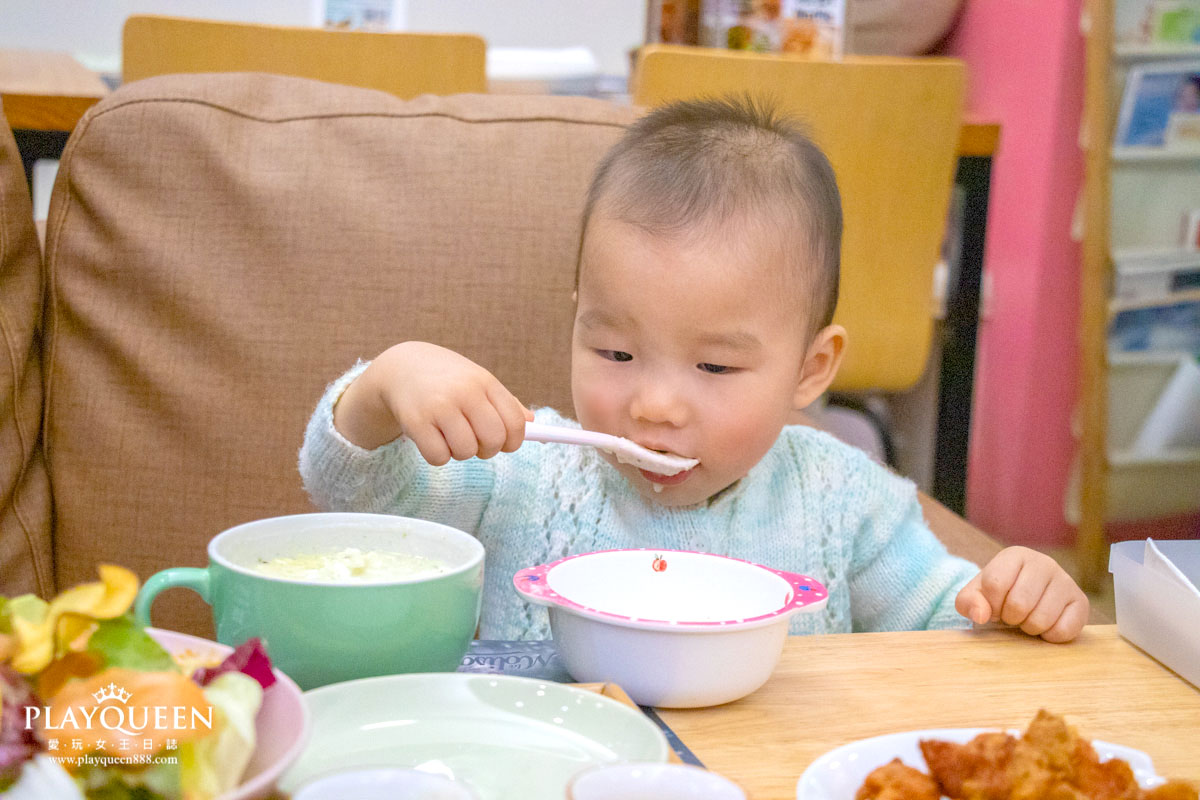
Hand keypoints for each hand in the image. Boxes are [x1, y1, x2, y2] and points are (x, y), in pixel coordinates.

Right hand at [333, 341, 532, 463]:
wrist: (402, 367)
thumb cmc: (448, 379)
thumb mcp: (478, 382)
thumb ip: (506, 404)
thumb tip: (532, 423)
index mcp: (485, 382)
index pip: (516, 423)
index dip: (513, 442)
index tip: (504, 444)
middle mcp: (464, 392)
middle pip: (493, 440)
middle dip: (487, 450)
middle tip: (475, 442)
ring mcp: (439, 406)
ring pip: (465, 451)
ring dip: (460, 453)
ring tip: (450, 436)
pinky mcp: (415, 421)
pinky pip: (438, 457)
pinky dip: (438, 456)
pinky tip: (432, 438)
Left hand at [955, 546, 1088, 642]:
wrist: (1029, 600)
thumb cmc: (999, 595)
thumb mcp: (976, 595)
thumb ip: (968, 602)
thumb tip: (980, 615)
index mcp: (1015, 555)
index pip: (995, 583)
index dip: (991, 604)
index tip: (995, 606)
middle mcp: (1044, 562)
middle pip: (1019, 603)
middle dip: (1010, 618)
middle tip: (1012, 615)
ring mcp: (1066, 581)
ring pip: (1042, 618)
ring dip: (1029, 628)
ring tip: (1028, 618)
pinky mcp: (1081, 602)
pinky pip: (1063, 630)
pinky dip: (1049, 636)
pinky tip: (1046, 626)